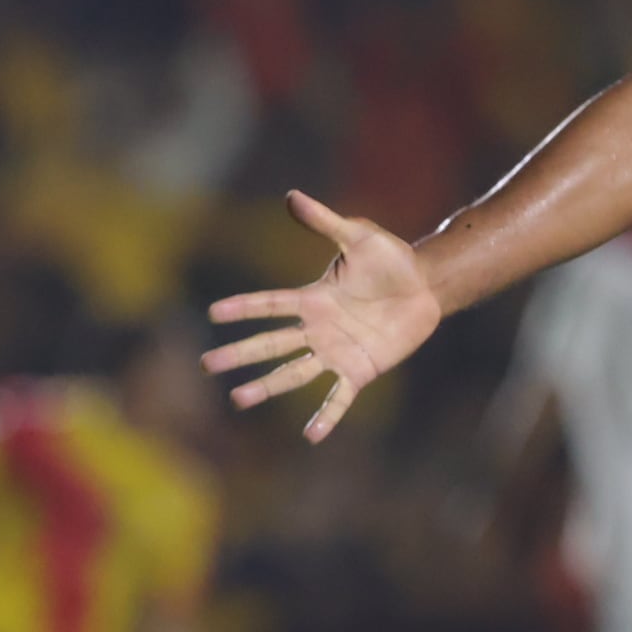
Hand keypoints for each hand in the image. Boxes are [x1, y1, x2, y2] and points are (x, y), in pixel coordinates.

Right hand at [202, 190, 442, 443]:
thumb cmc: (392, 259)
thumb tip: (291, 196)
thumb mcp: (359, 236)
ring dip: (266, 386)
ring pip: (292, 373)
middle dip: (238, 354)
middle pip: (270, 344)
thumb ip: (325, 221)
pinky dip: (327, 416)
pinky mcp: (360, 370)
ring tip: (238, 399)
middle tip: (205, 364)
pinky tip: (312, 435)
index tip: (212, 313)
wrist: (427, 287)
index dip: (243, 308)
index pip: (269, 304)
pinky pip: (339, 397)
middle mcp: (316, 329)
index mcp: (312, 298)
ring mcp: (336, 352)